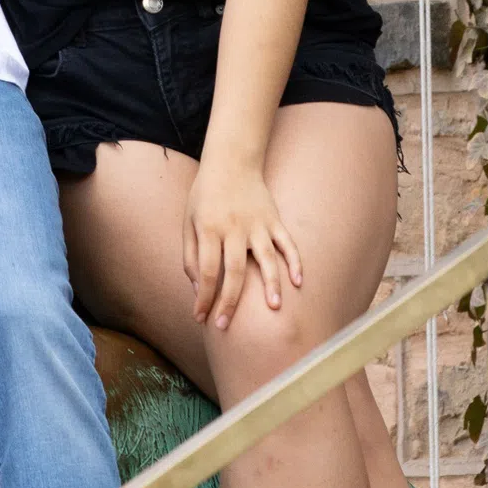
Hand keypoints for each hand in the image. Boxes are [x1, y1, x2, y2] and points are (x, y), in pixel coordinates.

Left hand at [185, 158, 302, 330]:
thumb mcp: (188, 221)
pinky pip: (288, 243)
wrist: (231, 161)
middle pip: (235, 270)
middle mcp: (234, 228)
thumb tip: (197, 289)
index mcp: (209, 228)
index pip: (207, 270)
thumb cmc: (205, 196)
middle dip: (230, 301)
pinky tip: (298, 281)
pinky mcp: (274, 220)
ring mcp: (257, 224)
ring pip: (266, 258)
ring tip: (274, 308)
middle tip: (226, 325)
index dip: (204, 297)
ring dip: (270, 284)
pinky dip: (295, 261)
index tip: (201, 318)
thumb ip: (191, 256)